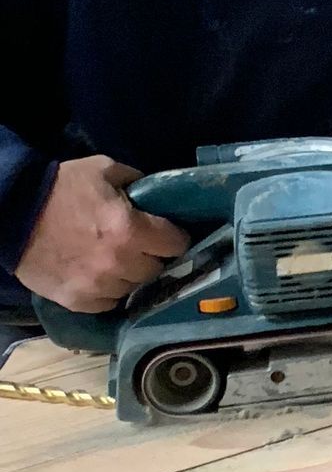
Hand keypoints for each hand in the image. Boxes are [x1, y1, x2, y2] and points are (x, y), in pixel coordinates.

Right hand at [15, 157, 190, 314]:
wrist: (13, 213)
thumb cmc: (61, 187)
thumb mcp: (103, 169)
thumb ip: (137, 181)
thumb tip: (158, 194)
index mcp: (130, 230)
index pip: (176, 244)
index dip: (174, 237)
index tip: (168, 234)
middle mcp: (118, 263)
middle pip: (157, 269)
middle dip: (152, 256)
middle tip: (140, 246)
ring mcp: (98, 286)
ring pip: (133, 288)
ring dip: (129, 275)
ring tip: (117, 260)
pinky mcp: (78, 301)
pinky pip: (108, 302)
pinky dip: (108, 291)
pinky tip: (100, 275)